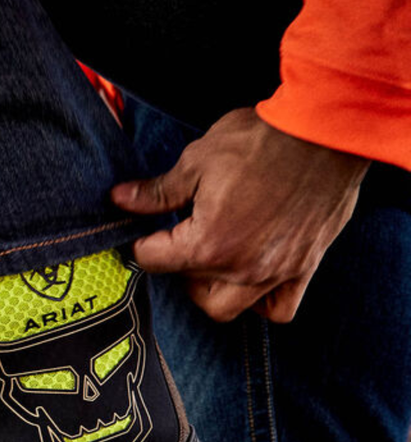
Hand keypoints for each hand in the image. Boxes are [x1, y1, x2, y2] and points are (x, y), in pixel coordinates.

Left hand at [110, 108, 368, 322]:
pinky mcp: (304, 267)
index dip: (142, 242)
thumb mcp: (196, 161)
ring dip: (213, 290)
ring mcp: (275, 272)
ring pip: (230, 308)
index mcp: (207, 243)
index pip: (154, 260)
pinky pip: (279, 308)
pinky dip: (261, 302)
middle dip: (179, 270)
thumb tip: (119, 199)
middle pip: (192, 292)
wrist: (322, 133)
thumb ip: (157, 192)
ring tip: (213, 258)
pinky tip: (251, 274)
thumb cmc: (258, 142)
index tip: (147, 229)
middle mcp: (241, 268)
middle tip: (180, 240)